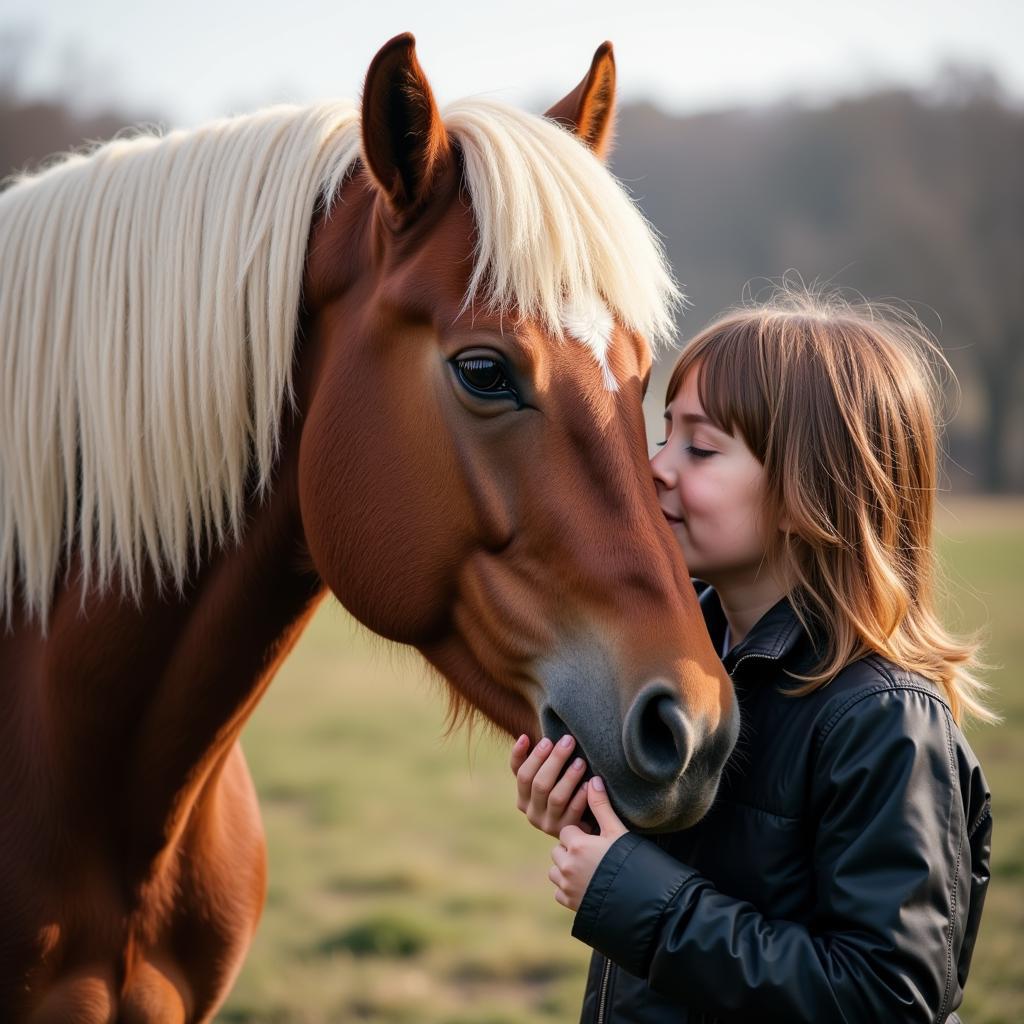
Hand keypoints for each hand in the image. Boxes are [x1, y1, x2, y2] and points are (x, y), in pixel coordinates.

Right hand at [511, 734, 591, 837]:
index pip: (521, 774)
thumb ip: (536, 761)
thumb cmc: (563, 789)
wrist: (581, 825)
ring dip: (569, 778)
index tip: (546, 739)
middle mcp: (531, 812)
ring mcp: (548, 824)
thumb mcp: (547, 777)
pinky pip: (574, 812)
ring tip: (580, 761)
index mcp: (523, 796)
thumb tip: (524, 738)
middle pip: (539, 784)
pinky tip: (590, 784)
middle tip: (568, 741)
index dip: (531, 756)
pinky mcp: (566, 831)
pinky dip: (581, 796)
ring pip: (556, 798)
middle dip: (554, 760)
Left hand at [549, 777, 628, 910]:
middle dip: (570, 850)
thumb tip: (594, 780)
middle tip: (591, 853)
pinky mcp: (569, 904)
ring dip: (566, 868)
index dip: (579, 833)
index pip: (566, 831)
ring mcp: (567, 886)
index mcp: (577, 845)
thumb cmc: (631, 862)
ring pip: (555, 871)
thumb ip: (602, 806)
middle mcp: (567, 866)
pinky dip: (568, 888)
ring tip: (587, 868)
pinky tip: (586, 885)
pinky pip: (559, 892)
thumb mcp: (618, 832)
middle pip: (558, 850)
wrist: (641, 900)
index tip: (593, 838)